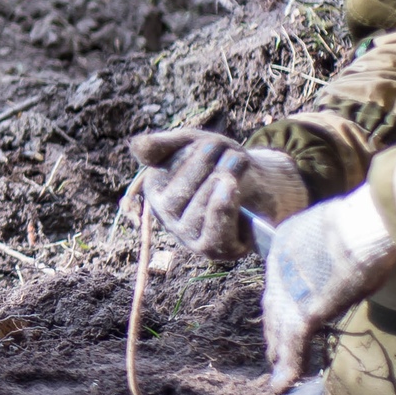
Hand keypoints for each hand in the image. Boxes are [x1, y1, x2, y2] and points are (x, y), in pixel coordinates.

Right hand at [128, 130, 305, 259]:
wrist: (259, 185)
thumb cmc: (221, 162)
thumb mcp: (192, 144)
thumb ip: (164, 144)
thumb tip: (136, 147)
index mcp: (154, 190)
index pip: (164, 174)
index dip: (190, 156)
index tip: (214, 143)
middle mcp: (165, 217)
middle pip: (181, 193)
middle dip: (208, 168)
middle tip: (232, 151)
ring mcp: (188, 237)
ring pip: (198, 212)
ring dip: (222, 181)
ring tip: (239, 161)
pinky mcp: (213, 250)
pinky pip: (215, 234)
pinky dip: (222, 208)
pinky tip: (232, 187)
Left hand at [262, 188, 395, 391]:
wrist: (360, 228)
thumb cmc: (360, 222)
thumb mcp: (335, 228)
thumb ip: (330, 245)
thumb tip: (344, 252)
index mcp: (284, 244)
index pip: (279, 282)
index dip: (280, 302)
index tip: (282, 315)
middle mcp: (278, 269)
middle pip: (273, 308)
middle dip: (273, 331)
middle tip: (272, 351)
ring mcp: (289, 293)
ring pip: (279, 330)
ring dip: (278, 354)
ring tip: (276, 375)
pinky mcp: (303, 314)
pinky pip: (293, 345)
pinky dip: (289, 366)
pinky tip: (284, 384)